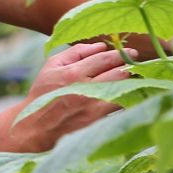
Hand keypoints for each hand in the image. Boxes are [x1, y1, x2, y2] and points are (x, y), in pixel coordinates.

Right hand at [9, 41, 133, 154]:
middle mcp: (85, 90)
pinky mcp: (98, 121)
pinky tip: (130, 93)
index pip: (105, 59)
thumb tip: (101, 46)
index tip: (131, 52)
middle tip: (136, 61)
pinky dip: (127, 98)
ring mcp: (93, 107)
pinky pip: (119, 106)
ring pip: (122, 90)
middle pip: (118, 73)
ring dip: (131, 81)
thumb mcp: (52, 65)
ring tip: (135, 75)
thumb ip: (76, 52)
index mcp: (73, 73)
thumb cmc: (44, 91)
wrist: (36, 125)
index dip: (121, 54)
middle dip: (130, 65)